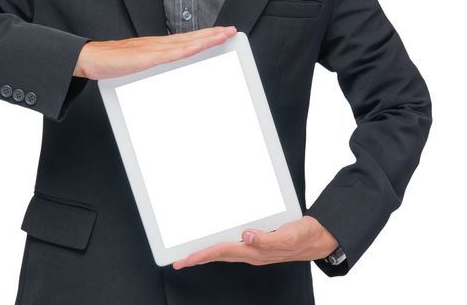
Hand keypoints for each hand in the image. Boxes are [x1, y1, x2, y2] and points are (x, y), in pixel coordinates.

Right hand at [73, 26, 237, 78]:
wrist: (91, 59)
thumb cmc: (112, 64)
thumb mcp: (138, 67)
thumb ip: (153, 68)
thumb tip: (166, 77)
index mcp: (156, 47)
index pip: (186, 40)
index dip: (204, 36)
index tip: (220, 35)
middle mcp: (158, 44)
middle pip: (190, 38)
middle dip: (212, 34)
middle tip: (231, 32)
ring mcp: (153, 48)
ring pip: (186, 42)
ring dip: (206, 38)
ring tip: (223, 35)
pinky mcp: (147, 56)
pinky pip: (172, 52)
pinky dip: (188, 48)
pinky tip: (200, 45)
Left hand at [172, 215, 338, 269]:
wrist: (317, 238)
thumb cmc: (304, 237)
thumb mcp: (289, 236)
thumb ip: (268, 239)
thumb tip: (247, 236)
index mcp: (256, 252)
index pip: (224, 252)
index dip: (204, 255)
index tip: (188, 258)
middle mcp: (252, 253)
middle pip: (219, 255)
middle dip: (198, 259)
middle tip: (179, 261)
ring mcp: (254, 251)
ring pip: (224, 253)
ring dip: (206, 254)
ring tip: (190, 256)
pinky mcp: (257, 245)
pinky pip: (232, 247)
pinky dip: (219, 247)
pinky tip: (214, 245)